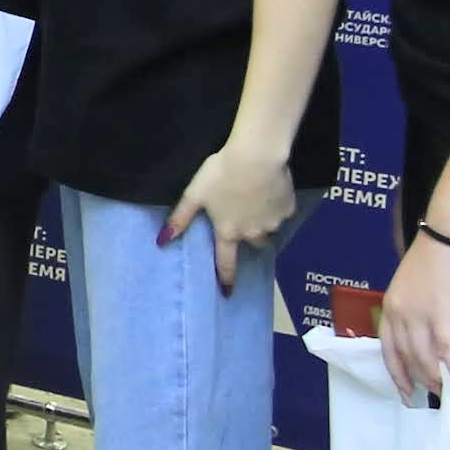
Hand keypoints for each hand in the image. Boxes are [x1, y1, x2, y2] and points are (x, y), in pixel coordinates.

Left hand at [163, 138, 297, 294]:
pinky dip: (276, 205)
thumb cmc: (221, 174)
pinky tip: (270, 189)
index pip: (226, 262)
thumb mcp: (195, 194)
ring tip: (258, 200)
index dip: (227, 279)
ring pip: (269, 228)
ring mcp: (273, 222)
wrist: (257, 156)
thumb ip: (180, 218)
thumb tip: (162, 242)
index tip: (229, 293)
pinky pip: (282, 211)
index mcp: (228, 232)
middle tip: (246, 221)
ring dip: (263, 220)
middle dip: (249, 237)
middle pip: (253, 244)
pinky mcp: (288, 208)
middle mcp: (252, 233)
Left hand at [377, 225, 449, 402]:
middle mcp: (399, 314)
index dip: (396, 372)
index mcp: (390, 306)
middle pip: (406, 357)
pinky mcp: (442, 314)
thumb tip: (424, 330)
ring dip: (436, 380)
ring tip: (446, 396)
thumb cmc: (435, 256)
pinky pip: (448, 350)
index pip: (388, 348)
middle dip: (418, 380)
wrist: (449, 235)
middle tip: (431, 397)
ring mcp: (419, 315)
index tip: (404, 390)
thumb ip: (413, 307)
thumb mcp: (413, 285)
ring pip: (425, 357)